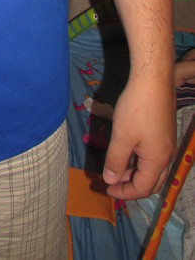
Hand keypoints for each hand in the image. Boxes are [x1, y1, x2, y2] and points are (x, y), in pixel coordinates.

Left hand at [102, 73, 175, 198]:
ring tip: (115, 167)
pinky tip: (125, 151)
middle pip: (150, 182)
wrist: (153, 80)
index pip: (142, 188)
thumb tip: (111, 181)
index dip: (124, 192)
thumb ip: (116, 161)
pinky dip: (139, 160)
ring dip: (134, 172)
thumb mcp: (122, 137)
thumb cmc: (136, 108)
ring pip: (153, 169)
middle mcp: (167, 156)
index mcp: (158, 161)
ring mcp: (167, 144)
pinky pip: (153, 156)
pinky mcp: (165, 133)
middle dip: (130, 185)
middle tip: (111, 181)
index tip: (106, 188)